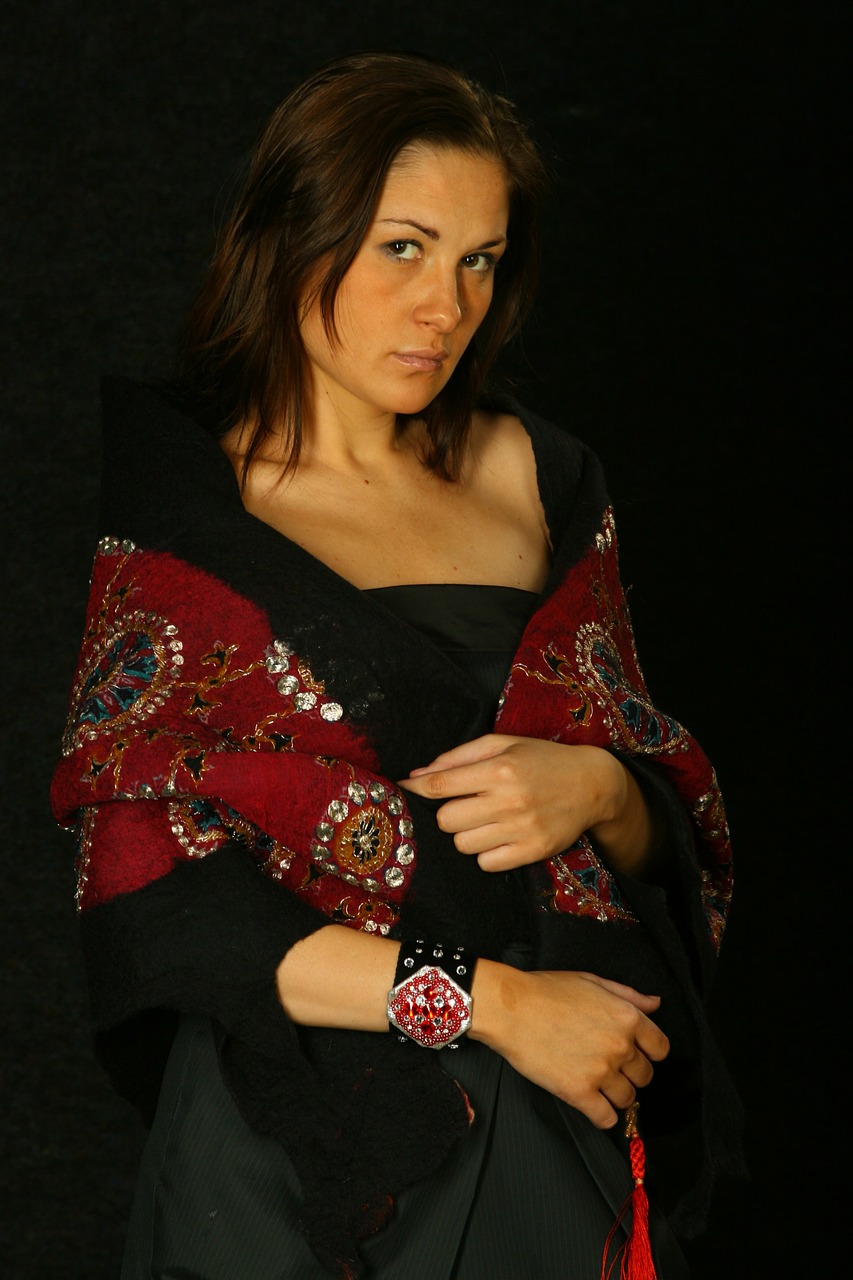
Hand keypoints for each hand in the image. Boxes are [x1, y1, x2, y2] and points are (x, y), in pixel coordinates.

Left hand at [399, 734, 628, 871]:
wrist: (593, 784)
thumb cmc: (542, 759)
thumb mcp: (503, 744)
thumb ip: (458, 757)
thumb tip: (417, 775)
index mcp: (500, 768)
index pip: (440, 785)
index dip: (416, 789)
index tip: (405, 790)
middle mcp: (510, 800)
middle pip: (446, 820)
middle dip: (448, 813)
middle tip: (465, 805)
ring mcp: (522, 829)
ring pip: (463, 845)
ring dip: (466, 834)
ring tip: (485, 820)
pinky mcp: (534, 851)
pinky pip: (487, 864)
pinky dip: (486, 853)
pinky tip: (499, 836)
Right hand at [470, 964, 669, 1127]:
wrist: (510, 1008)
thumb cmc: (547, 990)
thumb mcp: (592, 982)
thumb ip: (629, 995)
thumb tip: (656, 1004)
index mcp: (626, 1017)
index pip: (661, 1048)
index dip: (649, 1052)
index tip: (636, 1053)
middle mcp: (619, 1046)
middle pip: (645, 1076)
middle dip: (631, 1073)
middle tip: (610, 1066)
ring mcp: (600, 1071)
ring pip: (627, 1098)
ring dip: (616, 1094)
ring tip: (599, 1084)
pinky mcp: (579, 1092)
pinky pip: (606, 1118)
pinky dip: (603, 1116)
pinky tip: (593, 1104)